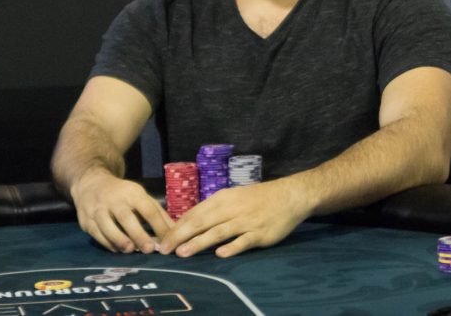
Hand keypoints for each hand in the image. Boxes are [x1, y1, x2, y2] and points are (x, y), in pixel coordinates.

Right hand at [69, 169, 173, 253]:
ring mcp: (98, 210)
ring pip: (107, 226)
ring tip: (130, 250)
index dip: (158, 225)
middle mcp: (114, 200)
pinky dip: (108, 243)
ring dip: (119, 239)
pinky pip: (97, 234)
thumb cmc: (123, 194)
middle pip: (126, 217)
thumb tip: (176, 232)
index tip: (168, 241)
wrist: (91, 184)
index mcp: (132, 193)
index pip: (148, 209)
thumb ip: (158, 214)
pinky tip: (118, 250)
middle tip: (149, 249)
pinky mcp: (86, 221)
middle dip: (138, 234)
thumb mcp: (141, 197)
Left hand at [158, 179, 312, 257]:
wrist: (289, 195)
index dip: (176, 226)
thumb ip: (213, 209)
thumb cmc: (258, 198)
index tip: (162, 238)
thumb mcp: (233, 197)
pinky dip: (231, 247)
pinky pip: (243, 241)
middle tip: (164, 249)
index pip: (194, 212)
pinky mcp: (260, 234)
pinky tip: (220, 254)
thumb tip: (188, 221)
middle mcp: (231, 208)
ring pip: (218, 232)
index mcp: (222, 198)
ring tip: (182, 252)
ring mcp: (246, 221)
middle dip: (180, 235)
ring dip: (199, 242)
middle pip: (201, 222)